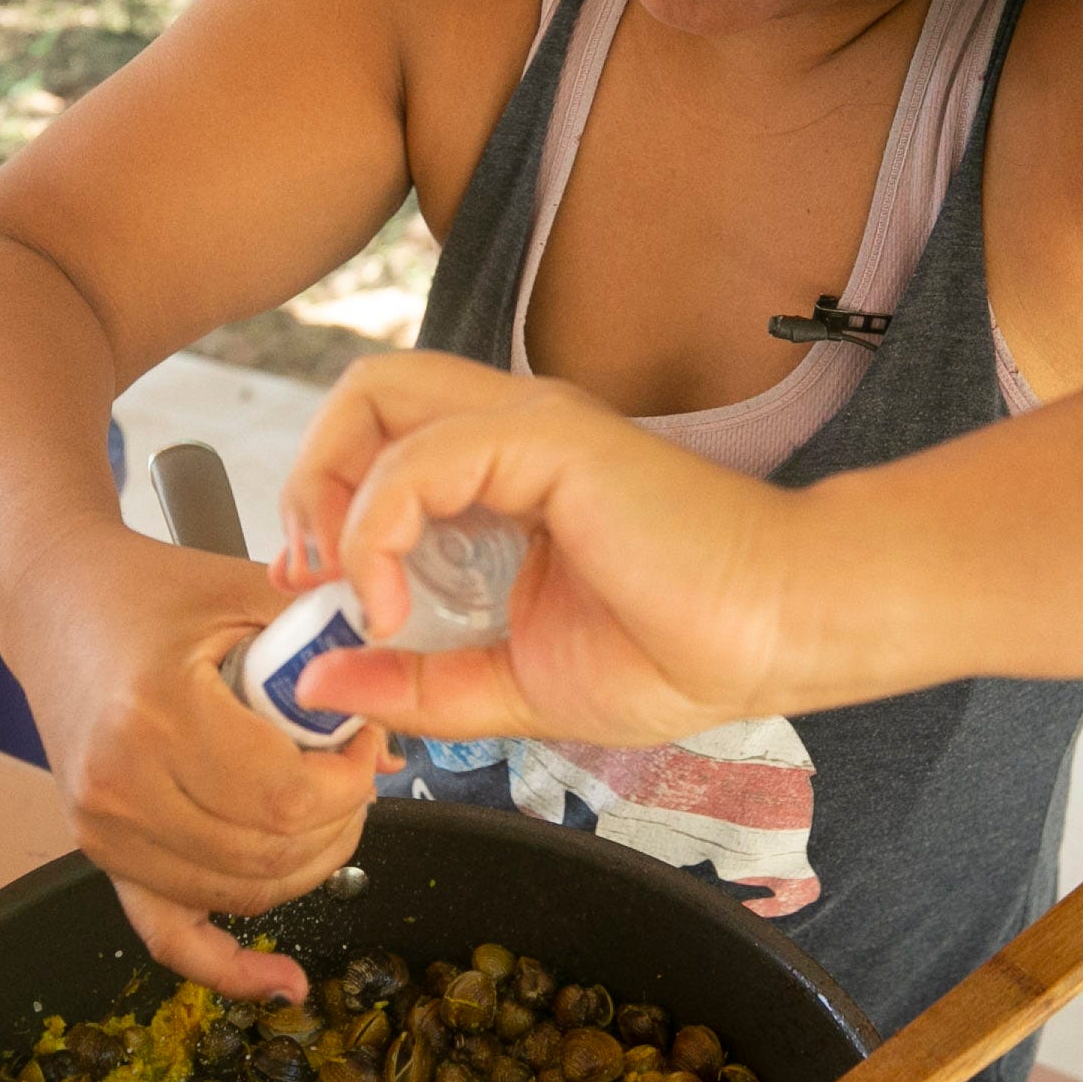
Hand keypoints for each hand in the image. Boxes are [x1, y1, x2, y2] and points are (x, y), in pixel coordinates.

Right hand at [6, 529, 387, 1003]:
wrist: (54, 602)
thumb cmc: (151, 592)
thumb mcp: (247, 592)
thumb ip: (329, 652)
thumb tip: (393, 743)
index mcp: (158, 714)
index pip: (288, 797)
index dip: (350, 782)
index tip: (366, 742)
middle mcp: (122, 786)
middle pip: (270, 851)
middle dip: (339, 819)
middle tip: (354, 772)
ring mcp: (105, 830)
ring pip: (243, 892)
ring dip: (307, 865)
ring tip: (327, 813)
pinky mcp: (102, 855)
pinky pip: (172, 938)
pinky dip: (231, 968)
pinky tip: (287, 981)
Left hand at [273, 354, 818, 745]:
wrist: (775, 637)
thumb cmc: (679, 652)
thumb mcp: (510, 687)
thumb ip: (416, 683)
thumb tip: (320, 680)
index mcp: (505, 476)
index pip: (376, 444)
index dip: (322, 508)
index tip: (313, 594)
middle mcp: (510, 434)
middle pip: (362, 396)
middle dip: (307, 479)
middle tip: (311, 576)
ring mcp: (528, 427)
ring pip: (375, 394)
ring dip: (329, 488)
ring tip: (345, 582)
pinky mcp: (548, 440)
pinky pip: (418, 458)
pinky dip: (376, 529)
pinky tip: (393, 604)